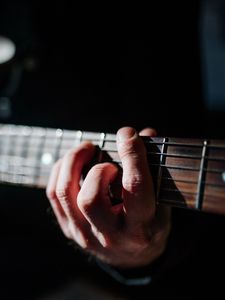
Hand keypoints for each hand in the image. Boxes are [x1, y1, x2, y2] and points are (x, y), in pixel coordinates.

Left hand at [46, 127, 170, 267]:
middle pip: (90, 198)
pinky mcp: (69, 230)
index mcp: (140, 229)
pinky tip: (73, 161)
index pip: (134, 188)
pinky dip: (61, 171)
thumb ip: (154, 168)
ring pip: (65, 194)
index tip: (128, 134)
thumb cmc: (150, 224)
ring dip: (73, 162)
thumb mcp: (161, 202)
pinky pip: (54, 195)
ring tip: (87, 148)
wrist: (133, 257)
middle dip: (98, 169)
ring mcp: (85, 235)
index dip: (132, 155)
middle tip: (107, 160)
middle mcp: (110, 236)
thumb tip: (146, 133)